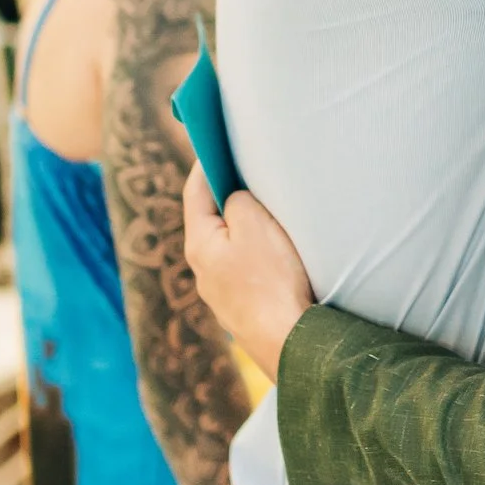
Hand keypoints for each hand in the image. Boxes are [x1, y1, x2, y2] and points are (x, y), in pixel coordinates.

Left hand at [183, 164, 315, 381]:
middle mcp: (202, 271)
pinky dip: (259, 255)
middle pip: (212, 220)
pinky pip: (247, 270)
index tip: (220, 143)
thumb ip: (237, 201)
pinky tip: (280, 256)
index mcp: (199, 244)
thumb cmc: (272, 279)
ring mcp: (222, 294)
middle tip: (252, 174)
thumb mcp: (254, 223)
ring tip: (272, 214)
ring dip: (247, 229)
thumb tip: (233, 200)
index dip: (207, 163)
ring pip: (231, 247)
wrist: (289, 341)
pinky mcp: (244, 309)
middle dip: (229, 196)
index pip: (194, 191)